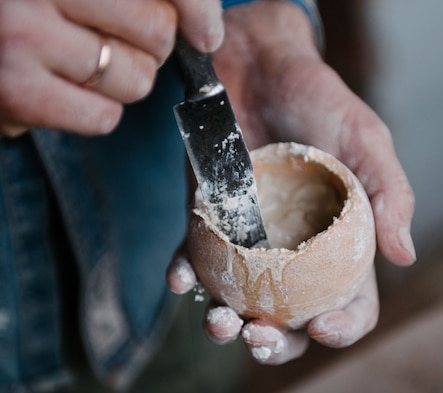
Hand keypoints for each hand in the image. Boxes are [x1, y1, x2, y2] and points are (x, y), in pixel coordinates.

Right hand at [0, 0, 223, 136]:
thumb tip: (208, 31)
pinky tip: (67, 90)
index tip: (204, 32)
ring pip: (136, 79)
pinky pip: (104, 116)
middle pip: (158, 33)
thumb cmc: (27, 12)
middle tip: (116, 41)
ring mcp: (23, 36)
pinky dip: (97, 111)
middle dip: (150, 47)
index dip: (196, 10)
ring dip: (124, 80)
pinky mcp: (16, 91)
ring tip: (82, 65)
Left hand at [167, 0, 414, 363]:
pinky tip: (181, 279)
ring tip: (220, 323)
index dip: (344, 326)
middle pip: (291, 319)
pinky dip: (185, 277)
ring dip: (225, 327)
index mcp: (339, 243)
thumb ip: (390, 195)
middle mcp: (294, 252)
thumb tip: (404, 256)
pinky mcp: (209, 221)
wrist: (261, 67)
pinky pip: (195, 261)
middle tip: (259, 339)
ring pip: (239, 303)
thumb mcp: (367, 142)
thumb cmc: (322, 102)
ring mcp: (250, 242)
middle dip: (276, 344)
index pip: (350, 301)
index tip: (325, 328)